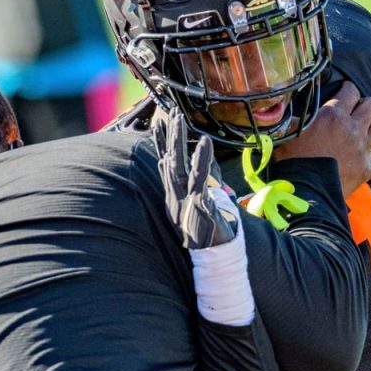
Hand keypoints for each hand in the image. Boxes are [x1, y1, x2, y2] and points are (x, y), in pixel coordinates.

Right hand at [153, 110, 238, 249]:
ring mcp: (186, 201)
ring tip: (179, 119)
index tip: (158, 124)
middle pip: (171, 160)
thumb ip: (202, 183)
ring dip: (180, 142)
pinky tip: (205, 143)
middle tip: (171, 112)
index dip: (162, 145)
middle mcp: (177, 196)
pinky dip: (202, 161)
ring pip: (180, 166)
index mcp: (176, 196)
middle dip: (170, 136)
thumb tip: (202, 167)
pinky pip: (201, 179)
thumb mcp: (201, 205)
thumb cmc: (208, 233)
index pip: (167, 165)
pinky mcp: (200, 206)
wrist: (213, 258)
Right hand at [275, 81, 370, 196]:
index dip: (348, 90)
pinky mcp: (367, 169)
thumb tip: (274, 106)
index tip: (345, 93)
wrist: (305, 188)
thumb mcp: (286, 132)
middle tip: (358, 112)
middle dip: (367, 106)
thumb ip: (287, 118)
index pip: (351, 90)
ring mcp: (362, 148)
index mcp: (333, 115)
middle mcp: (352, 127)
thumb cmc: (292, 159)